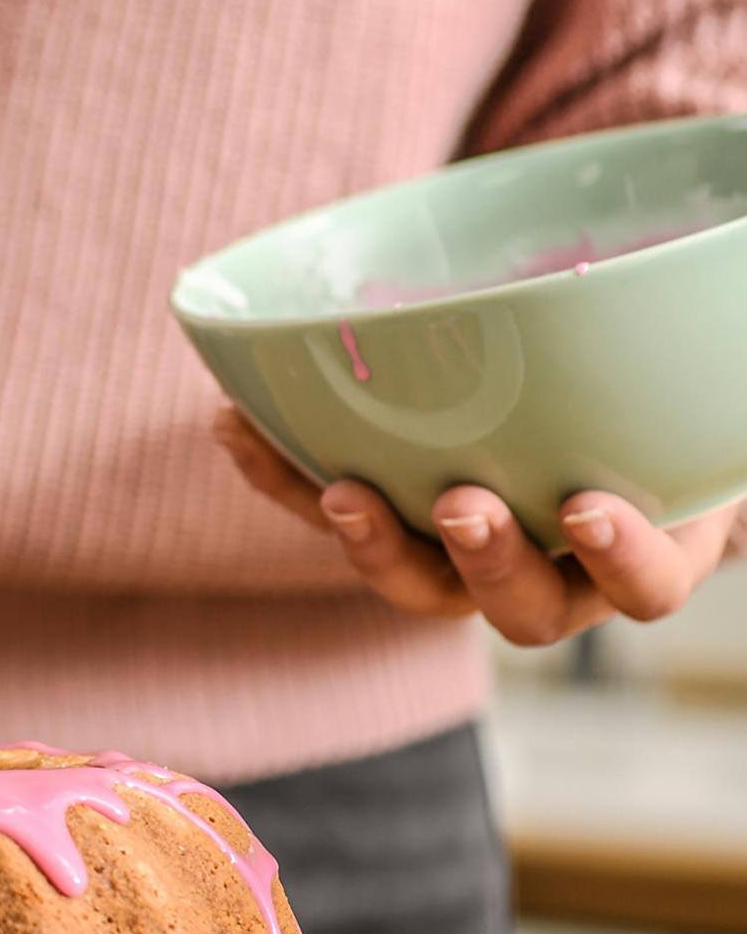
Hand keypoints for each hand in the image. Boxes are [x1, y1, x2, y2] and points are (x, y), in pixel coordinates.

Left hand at [214, 405, 738, 644]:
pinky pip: (336, 517)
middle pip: (523, 607)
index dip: (622, 558)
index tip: (586, 507)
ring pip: (420, 582)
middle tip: (460, 505)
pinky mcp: (395, 523)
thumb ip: (697, 327)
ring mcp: (469, 558)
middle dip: (488, 560)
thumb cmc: (660, 375)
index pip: (647, 585)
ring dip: (373, 543)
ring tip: (339, 488)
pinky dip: (283, 475)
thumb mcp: (695, 368)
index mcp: (651, 543)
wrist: (591, 374)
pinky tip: (236, 425)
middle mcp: (560, 571)